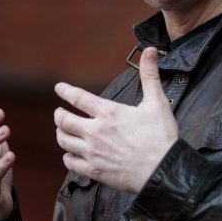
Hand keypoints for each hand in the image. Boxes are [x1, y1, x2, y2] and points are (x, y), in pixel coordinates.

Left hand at [53, 47, 178, 193]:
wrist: (162, 170)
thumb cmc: (161, 136)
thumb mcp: (157, 102)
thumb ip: (150, 75)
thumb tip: (151, 51)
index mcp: (109, 113)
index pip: (78, 97)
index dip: (65, 91)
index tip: (59, 88)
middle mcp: (95, 131)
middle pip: (64, 121)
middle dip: (59, 115)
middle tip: (59, 113)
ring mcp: (92, 152)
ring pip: (64, 141)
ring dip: (61, 134)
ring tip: (62, 131)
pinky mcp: (94, 170)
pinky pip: (70, 163)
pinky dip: (67, 157)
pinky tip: (70, 154)